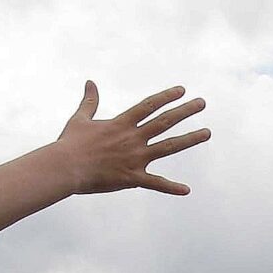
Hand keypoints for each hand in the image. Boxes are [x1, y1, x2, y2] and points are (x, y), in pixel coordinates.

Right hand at [58, 82, 209, 195]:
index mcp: (122, 123)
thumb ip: (90, 101)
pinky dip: (171, 188)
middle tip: (202, 103)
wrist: (65, 167)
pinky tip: (186, 190)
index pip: (149, 105)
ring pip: (169, 147)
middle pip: (165, 121)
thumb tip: (90, 82)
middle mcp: (133, 138)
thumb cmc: (70, 143)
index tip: (182, 90)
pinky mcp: (132, 177)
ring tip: (207, 132)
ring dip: (190, 139)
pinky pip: (155, 183)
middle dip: (185, 111)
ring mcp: (135, 158)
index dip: (166, 96)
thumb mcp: (80, 118)